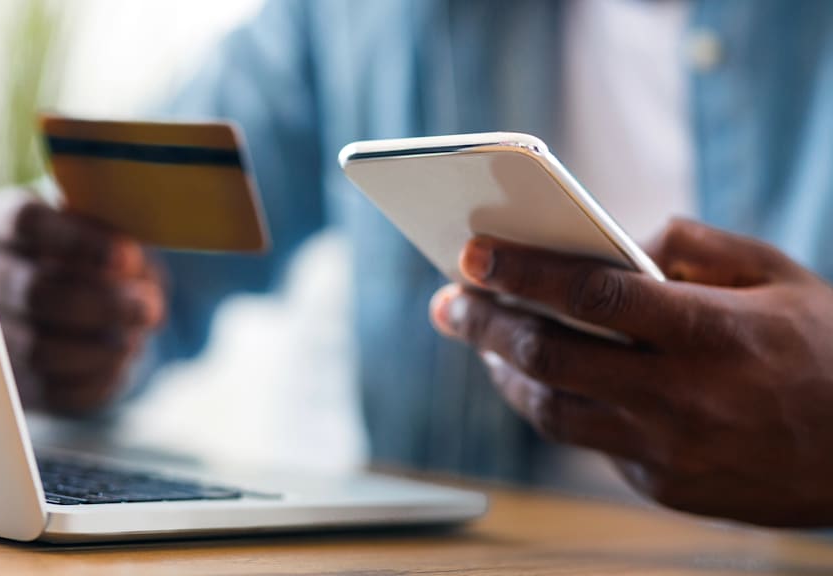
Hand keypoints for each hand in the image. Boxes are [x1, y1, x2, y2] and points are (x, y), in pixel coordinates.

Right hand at [0, 193, 165, 415]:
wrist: (75, 313)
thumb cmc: (93, 264)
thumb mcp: (107, 243)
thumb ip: (119, 250)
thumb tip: (133, 271)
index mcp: (4, 224)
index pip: (28, 224)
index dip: (78, 242)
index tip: (128, 260)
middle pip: (34, 293)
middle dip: (102, 305)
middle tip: (149, 310)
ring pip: (39, 349)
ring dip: (99, 349)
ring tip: (133, 341)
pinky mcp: (6, 380)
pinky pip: (48, 391)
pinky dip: (92, 380)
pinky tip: (117, 365)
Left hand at [430, 218, 832, 526]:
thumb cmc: (828, 348)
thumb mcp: (779, 275)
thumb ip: (695, 247)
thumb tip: (619, 240)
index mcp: (714, 334)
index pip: (593, 296)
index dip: (523, 272)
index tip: (471, 255)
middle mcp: (684, 399)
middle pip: (551, 359)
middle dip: (484, 325)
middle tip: (447, 302)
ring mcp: (669, 453)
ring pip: (553, 412)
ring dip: (505, 372)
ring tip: (480, 340)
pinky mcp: (663, 488)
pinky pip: (588, 443)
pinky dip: (556, 405)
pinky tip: (539, 379)